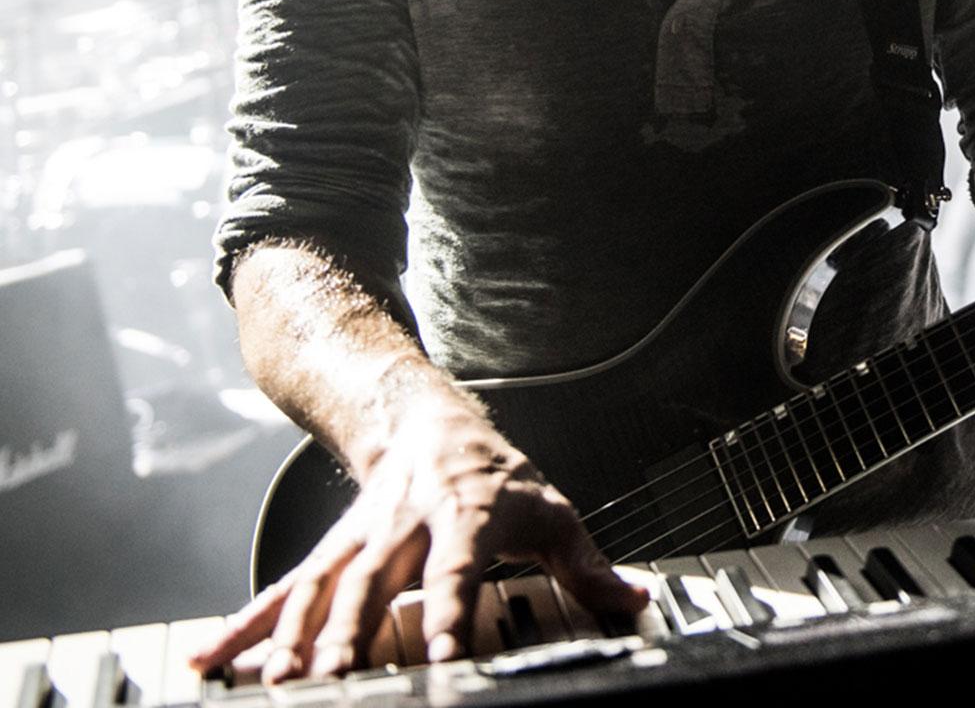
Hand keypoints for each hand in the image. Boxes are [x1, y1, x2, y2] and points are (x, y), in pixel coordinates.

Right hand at [189, 404, 642, 681]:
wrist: (429, 425)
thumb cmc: (496, 477)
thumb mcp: (553, 512)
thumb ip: (587, 564)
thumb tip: (634, 599)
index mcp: (465, 514)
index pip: (458, 566)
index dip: (452, 609)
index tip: (448, 654)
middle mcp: (403, 526)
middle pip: (374, 580)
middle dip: (353, 630)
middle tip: (337, 677)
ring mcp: (359, 540)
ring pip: (321, 587)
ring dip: (295, 634)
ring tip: (277, 681)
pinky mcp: (328, 554)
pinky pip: (281, 592)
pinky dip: (242, 629)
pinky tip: (208, 664)